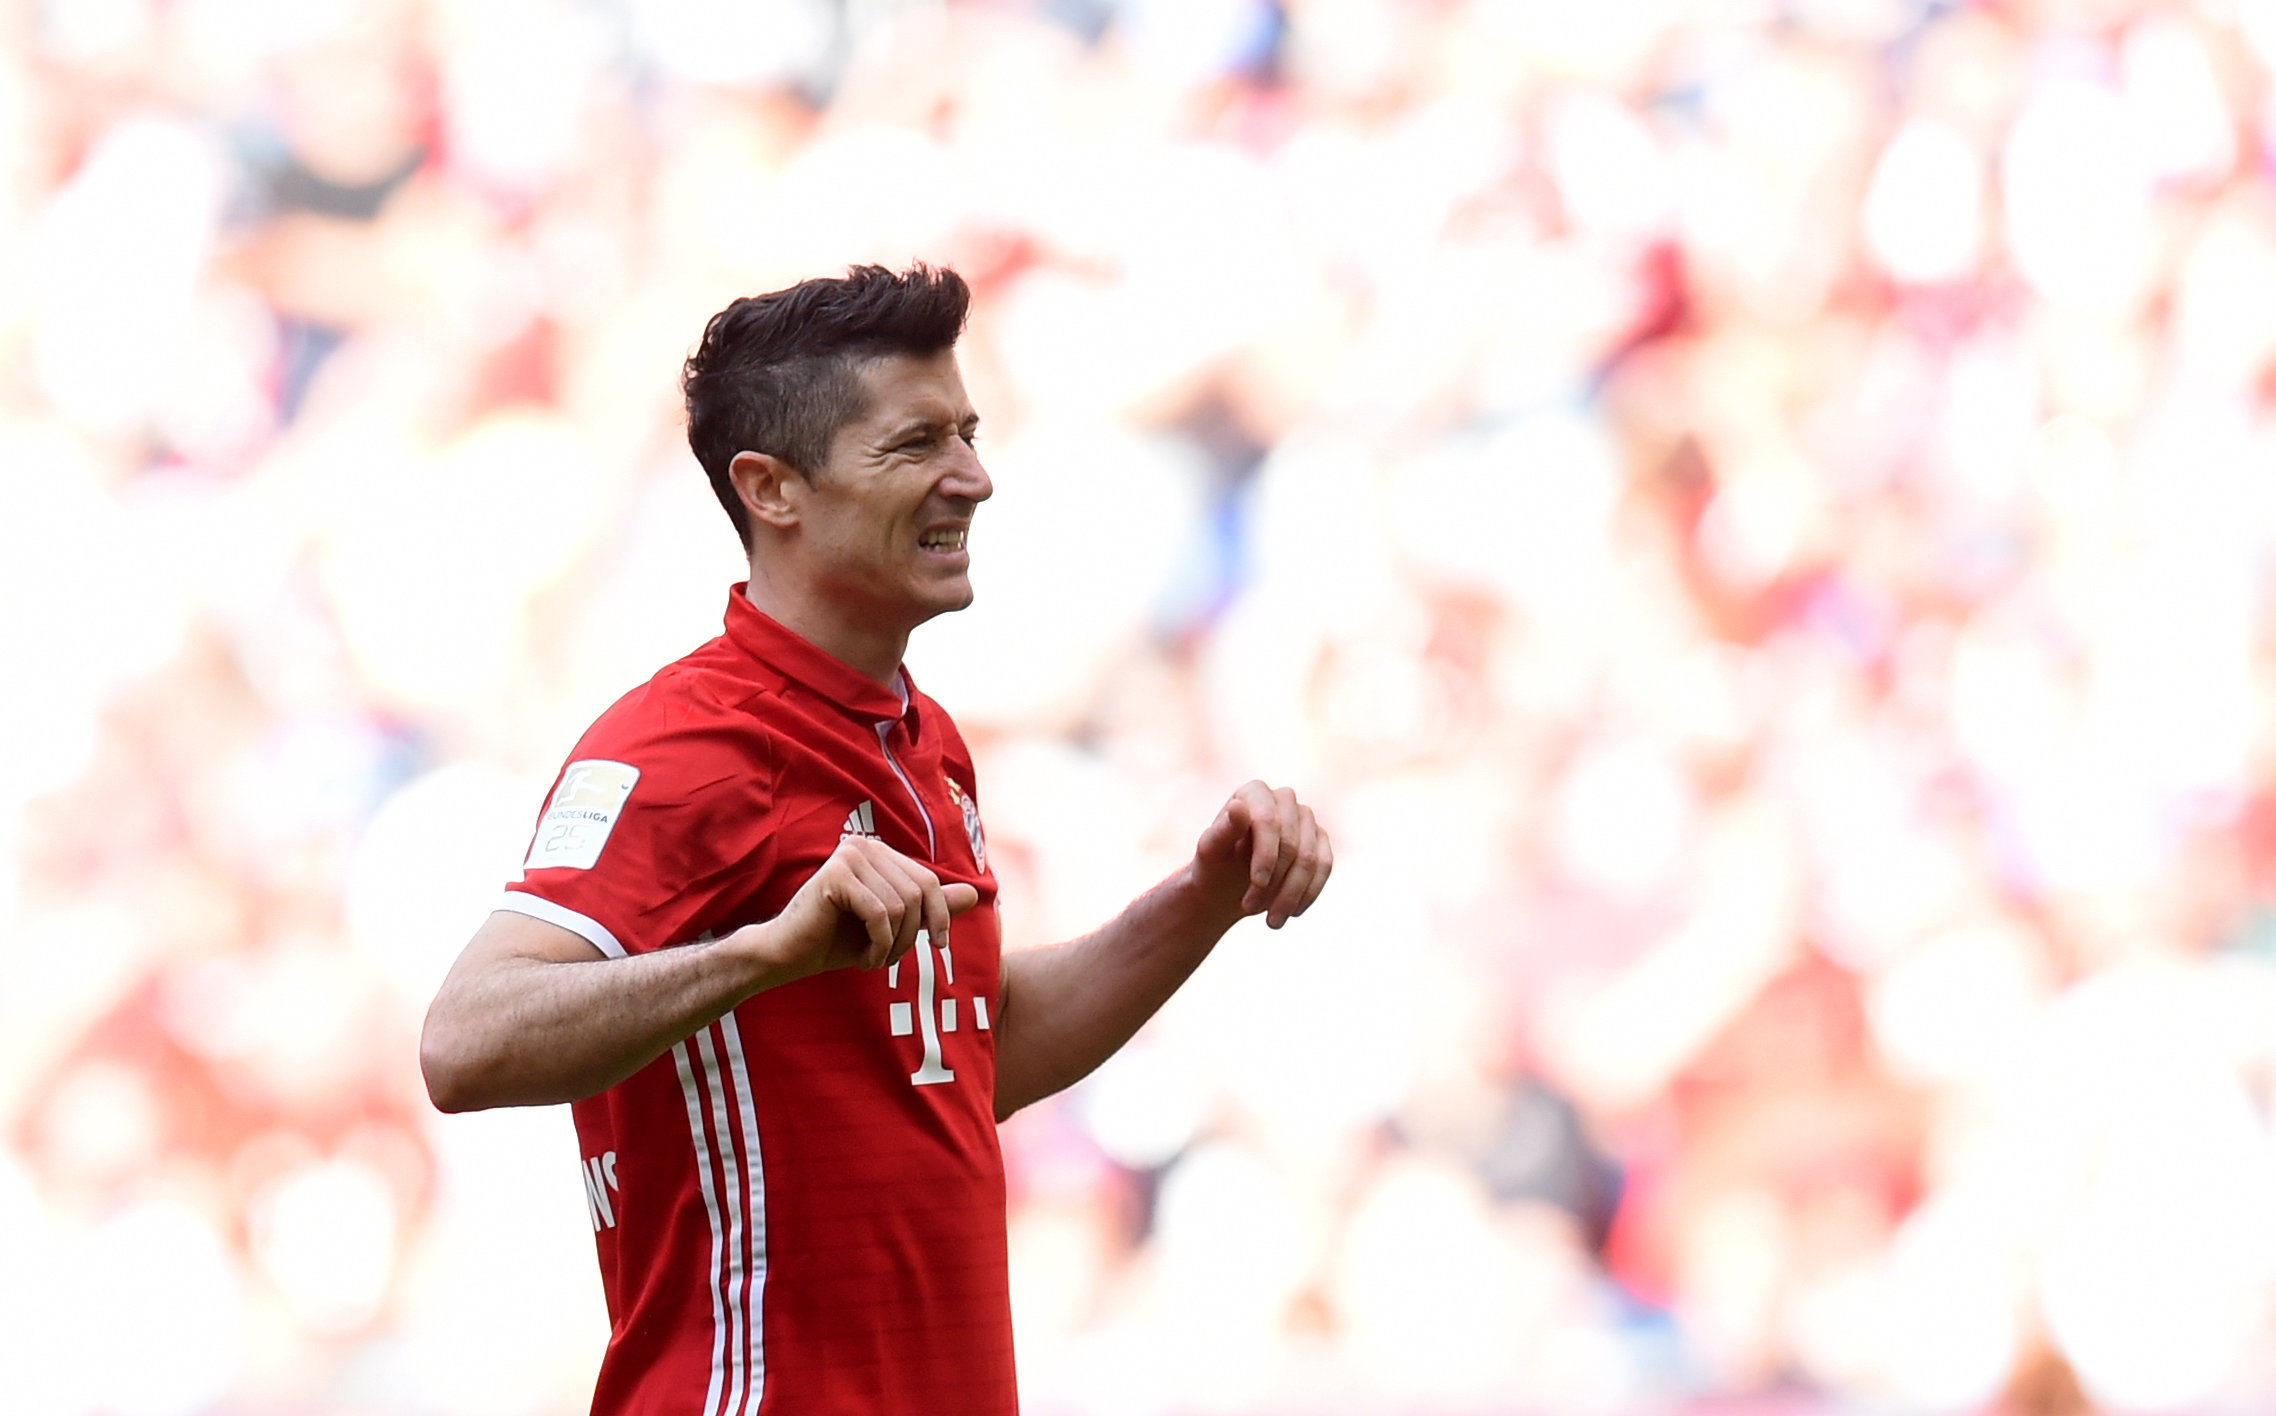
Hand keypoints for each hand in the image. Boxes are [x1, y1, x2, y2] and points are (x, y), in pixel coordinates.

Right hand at [747, 836, 979, 981]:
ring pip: (901, 906)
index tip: (938, 946)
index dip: (940, 915)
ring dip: (893, 944)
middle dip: (912, 935)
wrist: (788, 955)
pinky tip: (863, 958)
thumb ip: (929, 908)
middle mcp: (865, 846)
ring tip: (874, 958)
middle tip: (891, 959)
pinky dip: (878, 944)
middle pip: (918, 892)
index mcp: (879, 853)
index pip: (928, 880)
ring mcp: (850, 856)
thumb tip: (975, 894)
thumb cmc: (838, 941)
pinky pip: (880, 913)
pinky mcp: (836, 874)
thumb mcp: (894, 926)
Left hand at [1192, 780, 1331, 928]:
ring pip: (1311, 859)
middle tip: (1249, 909)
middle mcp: (1283, 799)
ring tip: (1272, 921)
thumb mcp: (1210, 853)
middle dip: (1274, 882)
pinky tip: (1292, 913)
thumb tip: (1239, 807)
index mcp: (1254, 792)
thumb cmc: (1215, 865)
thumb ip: (1222, 830)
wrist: (1227, 884)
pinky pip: (1325, 866)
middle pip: (1292, 844)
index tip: (1257, 884)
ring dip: (1291, 894)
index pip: (1269, 821)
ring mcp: (1305, 818)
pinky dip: (1309, 893)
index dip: (1266, 855)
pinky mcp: (1320, 839)